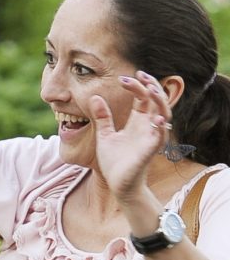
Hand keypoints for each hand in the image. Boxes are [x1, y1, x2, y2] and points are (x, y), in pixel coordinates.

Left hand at [88, 71, 170, 200]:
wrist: (117, 184)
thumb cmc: (115, 161)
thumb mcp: (105, 135)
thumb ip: (102, 117)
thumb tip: (95, 97)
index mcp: (137, 122)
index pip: (144, 98)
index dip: (138, 86)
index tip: (125, 78)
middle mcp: (147, 127)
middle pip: (157, 101)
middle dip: (151, 87)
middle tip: (140, 75)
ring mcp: (150, 138)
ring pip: (164, 115)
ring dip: (160, 101)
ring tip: (150, 89)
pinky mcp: (150, 151)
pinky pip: (161, 137)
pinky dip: (161, 127)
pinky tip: (156, 118)